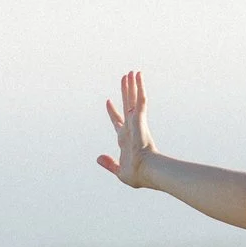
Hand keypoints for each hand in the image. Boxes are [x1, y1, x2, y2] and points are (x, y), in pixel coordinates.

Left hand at [96, 70, 155, 186]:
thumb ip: (109, 163)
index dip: (112, 112)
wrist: (147, 171)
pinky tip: (138, 75)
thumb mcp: (119, 170)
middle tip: (124, 79)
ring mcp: (136, 122)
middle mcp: (131, 127)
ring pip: (133, 99)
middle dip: (125, 92)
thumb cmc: (137, 174)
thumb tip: (98, 158)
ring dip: (132, 85)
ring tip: (131, 72)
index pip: (118, 121)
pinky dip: (139, 86)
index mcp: (125, 139)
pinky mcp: (140, 118)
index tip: (107, 102)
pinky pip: (140, 99)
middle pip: (126, 105)